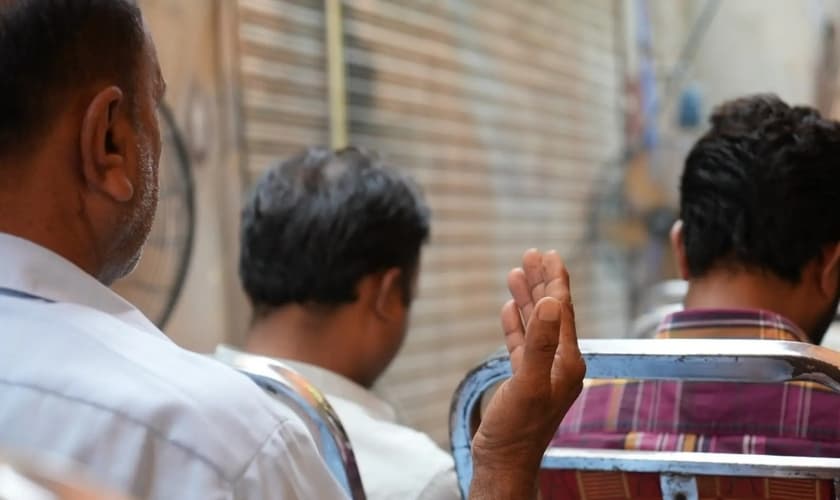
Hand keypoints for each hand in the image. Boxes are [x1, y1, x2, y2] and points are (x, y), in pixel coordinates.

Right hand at [469, 250, 584, 498]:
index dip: (555, 280)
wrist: (502, 463)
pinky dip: (516, 323)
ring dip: (527, 298)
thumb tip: (552, 303)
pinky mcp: (524, 380)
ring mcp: (541, 371)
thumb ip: (541, 343)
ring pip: (536, 324)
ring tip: (517, 272)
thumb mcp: (528, 383)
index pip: (562, 311)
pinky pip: (522, 342)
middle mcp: (559, 363)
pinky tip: (510, 308)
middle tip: (533, 254)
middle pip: (552, 312)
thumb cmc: (516, 430)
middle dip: (542, 282)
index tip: (549, 255)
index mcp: (567, 362)